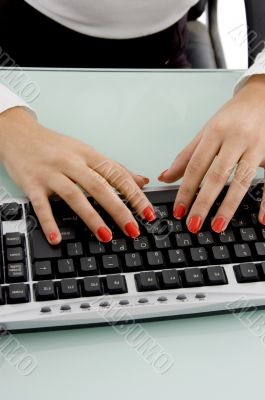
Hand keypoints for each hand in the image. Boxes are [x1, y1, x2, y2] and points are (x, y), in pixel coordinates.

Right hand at [0, 107, 155, 243]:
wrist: (19, 133)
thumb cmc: (55, 145)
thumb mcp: (86, 151)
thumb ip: (113, 167)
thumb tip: (142, 180)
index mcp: (88, 154)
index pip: (117, 175)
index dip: (135, 195)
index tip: (148, 212)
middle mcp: (71, 162)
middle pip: (99, 187)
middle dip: (119, 209)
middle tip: (133, 229)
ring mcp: (51, 173)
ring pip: (74, 196)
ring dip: (92, 218)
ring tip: (106, 236)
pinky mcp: (32, 184)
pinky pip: (41, 206)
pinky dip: (49, 223)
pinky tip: (58, 239)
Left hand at [158, 75, 264, 232]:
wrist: (263, 96)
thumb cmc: (233, 116)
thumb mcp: (206, 131)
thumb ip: (187, 155)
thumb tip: (165, 177)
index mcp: (215, 132)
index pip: (196, 165)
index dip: (185, 189)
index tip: (179, 210)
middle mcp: (235, 138)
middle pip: (216, 175)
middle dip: (203, 203)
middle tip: (193, 224)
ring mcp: (256, 146)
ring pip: (241, 180)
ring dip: (228, 206)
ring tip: (217, 226)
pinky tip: (261, 218)